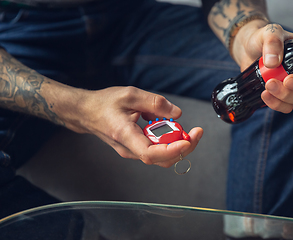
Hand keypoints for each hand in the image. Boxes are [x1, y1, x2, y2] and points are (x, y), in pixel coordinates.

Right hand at [60, 86, 202, 167]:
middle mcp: (129, 149)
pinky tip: (169, 128)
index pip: (151, 154)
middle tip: (196, 132)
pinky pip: (156, 150)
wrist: (87, 113)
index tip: (188, 139)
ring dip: (177, 145)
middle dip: (184, 148)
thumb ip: (155, 103)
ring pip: (161, 157)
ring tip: (186, 130)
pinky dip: (168, 141)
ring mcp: (132, 151)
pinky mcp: (136, 148)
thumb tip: (177, 113)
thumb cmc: (104, 104)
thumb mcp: (130, 94)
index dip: (173, 150)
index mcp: (125, 135)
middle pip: (161, 159)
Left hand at [232, 20, 292, 112]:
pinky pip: (287, 107)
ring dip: (287, 95)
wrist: (247, 51)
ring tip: (268, 84)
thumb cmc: (263, 39)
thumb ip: (273, 42)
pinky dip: (276, 104)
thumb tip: (273, 62)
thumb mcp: (269, 33)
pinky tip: (264, 94)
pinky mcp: (284, 97)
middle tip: (286, 80)